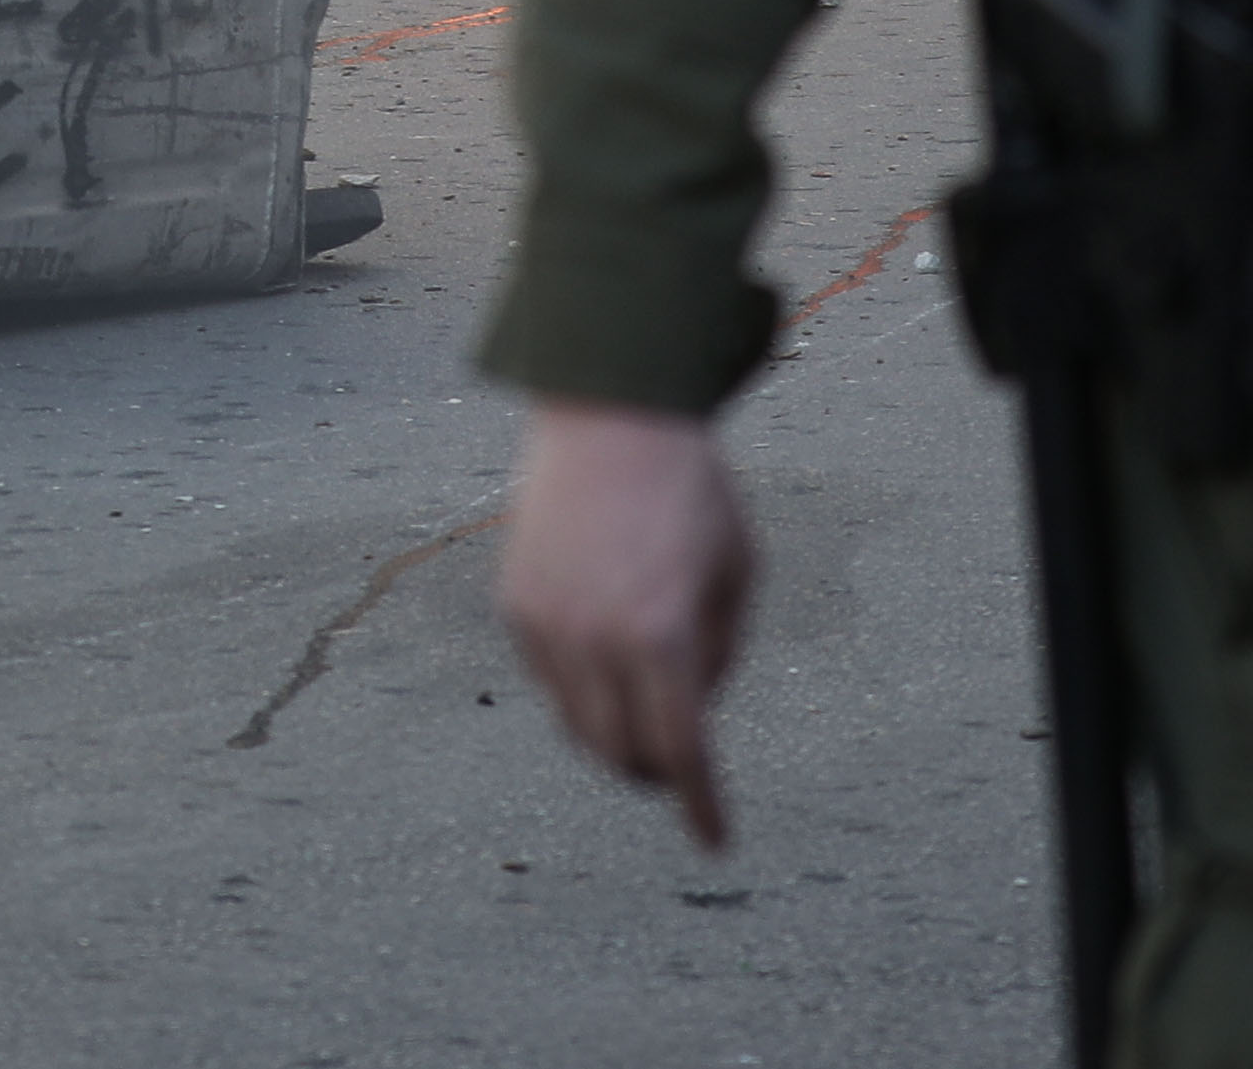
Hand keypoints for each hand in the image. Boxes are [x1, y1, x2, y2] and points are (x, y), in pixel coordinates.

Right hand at [496, 398, 757, 850]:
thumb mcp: (737, 571)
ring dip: (614, 731)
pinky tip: (604, 641)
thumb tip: (692, 711)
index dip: (701, 803)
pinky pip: (548, 677)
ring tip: (643, 695)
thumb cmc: (690, 488)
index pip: (681, 749)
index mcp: (662, 632)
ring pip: (577, 725)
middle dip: (654, 770)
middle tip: (678, 761)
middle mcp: (596, 639)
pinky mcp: (515, 605)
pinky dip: (580, 682)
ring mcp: (546, 624)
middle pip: (621, 754)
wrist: (610, 412)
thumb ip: (720, 653)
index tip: (714, 840)